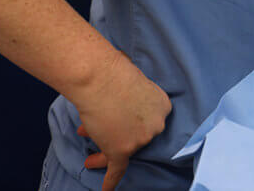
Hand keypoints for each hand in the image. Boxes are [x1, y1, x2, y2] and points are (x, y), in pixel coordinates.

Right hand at [72, 51, 171, 190]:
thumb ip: (132, 99)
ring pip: (122, 151)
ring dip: (104, 154)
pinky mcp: (122, 150)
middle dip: (117, 135)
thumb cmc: (114, 73)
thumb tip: (117, 105)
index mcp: (163, 106)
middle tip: (104, 134)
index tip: (119, 119)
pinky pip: (117, 170)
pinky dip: (111, 181)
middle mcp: (156, 125)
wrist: (101, 78)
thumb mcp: (134, 82)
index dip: (130, 120)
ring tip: (90, 158)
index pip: (148, 120)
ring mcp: (139, 139)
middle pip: (136, 135)